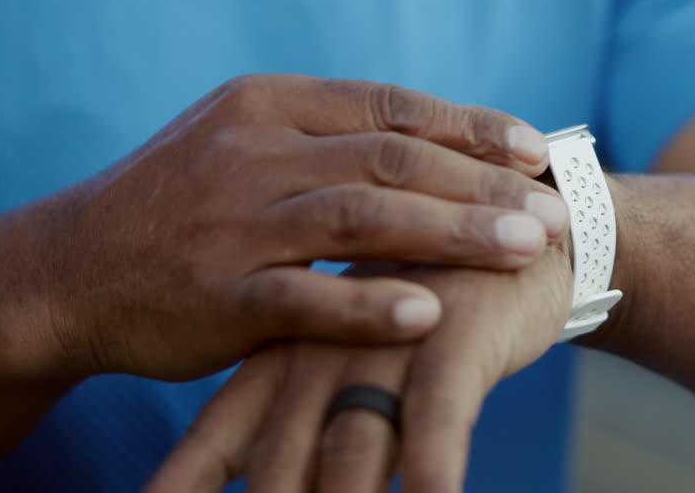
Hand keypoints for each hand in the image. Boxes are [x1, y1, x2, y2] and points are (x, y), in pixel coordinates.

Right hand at [14, 74, 568, 383]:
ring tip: (525, 251)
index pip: (391, 105)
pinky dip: (368, 306)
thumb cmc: (182, 204)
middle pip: (392, 159)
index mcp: (268, 104)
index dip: (471, 126)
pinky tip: (428, 315)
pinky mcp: (215, 295)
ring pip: (361, 219)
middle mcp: (254, 152)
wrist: (67, 269)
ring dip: (452, 234)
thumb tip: (446, 144)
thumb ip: (331, 137)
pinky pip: (303, 299)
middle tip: (554, 211)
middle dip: (483, 185)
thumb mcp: (245, 141)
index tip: (534, 149)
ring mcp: (232, 223)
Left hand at [146, 237, 573, 492]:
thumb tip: (250, 466)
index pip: (221, 434)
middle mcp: (326, 353)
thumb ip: (290, 403)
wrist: (510, 227)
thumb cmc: (423, 303)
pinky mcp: (452, 343)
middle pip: (280, 460)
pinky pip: (438, 425)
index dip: (184, 480)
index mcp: (288, 352)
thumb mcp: (347, 349)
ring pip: (351, 451)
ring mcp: (386, 347)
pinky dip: (429, 474)